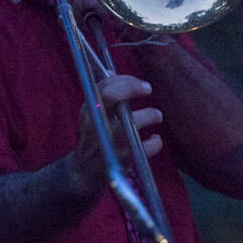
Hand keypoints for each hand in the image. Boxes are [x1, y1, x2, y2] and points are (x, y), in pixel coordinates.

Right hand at [71, 75, 162, 194]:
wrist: (85, 171)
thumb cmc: (93, 137)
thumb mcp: (90, 115)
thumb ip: (102, 96)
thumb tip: (112, 72)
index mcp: (89, 109)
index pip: (104, 85)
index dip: (125, 80)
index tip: (140, 84)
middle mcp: (96, 122)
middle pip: (111, 95)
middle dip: (132, 88)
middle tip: (148, 89)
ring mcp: (110, 140)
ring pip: (133, 121)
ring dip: (151, 115)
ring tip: (157, 115)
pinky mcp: (122, 157)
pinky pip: (146, 146)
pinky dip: (155, 142)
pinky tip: (154, 139)